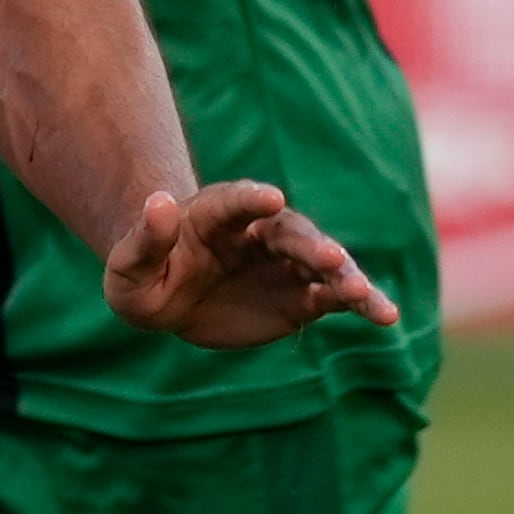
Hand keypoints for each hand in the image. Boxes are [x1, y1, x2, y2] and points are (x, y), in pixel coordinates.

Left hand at [101, 181, 398, 349]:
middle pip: (290, 233)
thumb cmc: (144, 276)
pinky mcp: (301, 297)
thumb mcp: (129, 268)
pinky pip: (334, 298)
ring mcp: (284, 264)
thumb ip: (144, 238)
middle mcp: (259, 232)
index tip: (272, 197)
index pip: (236, 201)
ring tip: (367, 295)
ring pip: (322, 264)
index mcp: (216, 214)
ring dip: (345, 276)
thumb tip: (159, 202)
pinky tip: (384, 316)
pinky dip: (360, 304)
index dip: (252, 198)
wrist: (171, 300)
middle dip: (310, 243)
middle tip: (332, 257)